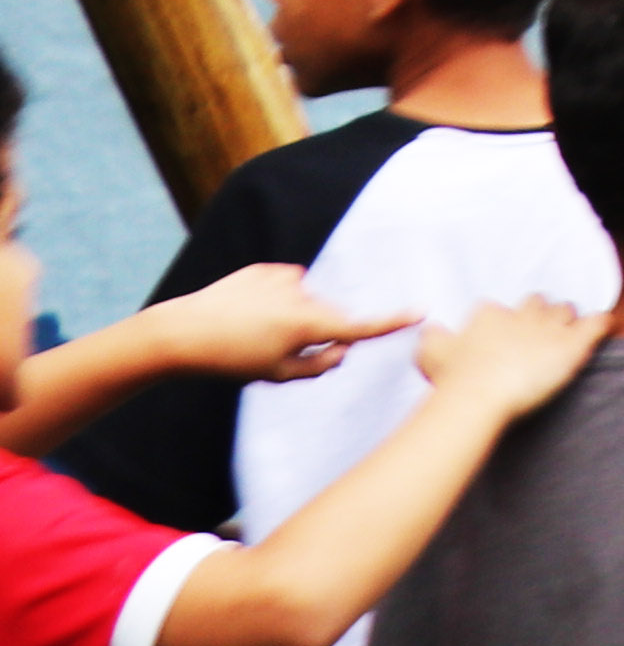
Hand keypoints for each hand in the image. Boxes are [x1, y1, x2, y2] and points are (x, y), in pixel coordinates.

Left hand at [142, 265, 409, 387]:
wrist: (181, 332)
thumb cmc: (231, 360)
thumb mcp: (278, 375)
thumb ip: (320, 364)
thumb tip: (343, 346)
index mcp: (309, 324)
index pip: (360, 327)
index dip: (392, 322)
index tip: (419, 313)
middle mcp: (303, 295)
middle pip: (329, 317)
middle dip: (318, 332)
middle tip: (280, 354)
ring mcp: (284, 279)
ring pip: (305, 301)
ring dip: (292, 316)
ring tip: (253, 332)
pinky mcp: (265, 270)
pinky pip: (284, 286)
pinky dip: (274, 300)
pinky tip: (245, 313)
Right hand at [412, 300, 596, 418]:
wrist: (477, 396)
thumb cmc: (451, 380)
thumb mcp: (430, 353)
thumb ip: (433, 337)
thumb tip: (433, 328)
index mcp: (490, 315)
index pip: (501, 309)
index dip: (505, 322)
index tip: (505, 337)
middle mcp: (522, 315)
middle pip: (537, 303)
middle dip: (539, 315)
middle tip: (539, 332)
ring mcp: (549, 328)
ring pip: (566, 310)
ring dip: (567, 319)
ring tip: (570, 330)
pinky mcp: (572, 344)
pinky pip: (596, 324)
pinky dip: (602, 323)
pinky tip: (607, 325)